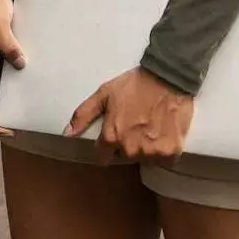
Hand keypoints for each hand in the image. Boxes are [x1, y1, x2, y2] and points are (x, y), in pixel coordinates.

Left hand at [65, 68, 194, 164]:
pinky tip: (163, 132)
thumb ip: (83, 115)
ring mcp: (152, 152)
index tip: (113, 136)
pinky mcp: (171, 152)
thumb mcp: (104, 94)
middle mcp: (131, 149)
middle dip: (127, 144)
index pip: (102, 157)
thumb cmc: (134, 84)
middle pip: (124, 156)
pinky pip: (163, 159)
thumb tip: (67, 133)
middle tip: (135, 124)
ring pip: (144, 158)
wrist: (168, 78)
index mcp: (112, 136)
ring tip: (150, 126)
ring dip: (146, 147)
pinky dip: (164, 150)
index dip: (106, 147)